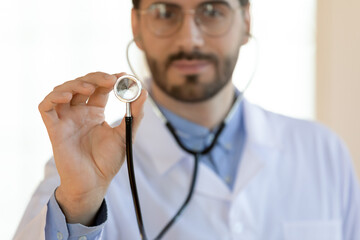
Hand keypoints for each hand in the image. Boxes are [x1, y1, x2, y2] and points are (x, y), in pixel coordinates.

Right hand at [38, 72, 146, 224]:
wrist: (94, 183)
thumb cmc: (107, 161)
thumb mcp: (125, 134)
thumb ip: (134, 114)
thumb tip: (143, 92)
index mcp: (94, 113)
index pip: (99, 88)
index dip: (109, 79)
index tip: (123, 75)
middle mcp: (79, 113)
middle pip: (82, 84)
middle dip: (95, 78)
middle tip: (110, 80)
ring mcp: (66, 119)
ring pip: (63, 90)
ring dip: (75, 84)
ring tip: (90, 87)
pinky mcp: (54, 129)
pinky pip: (45, 107)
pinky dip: (53, 97)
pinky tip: (67, 95)